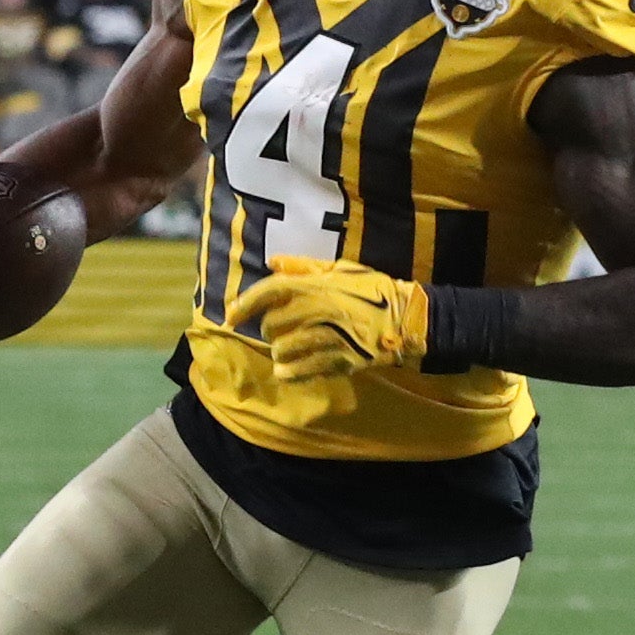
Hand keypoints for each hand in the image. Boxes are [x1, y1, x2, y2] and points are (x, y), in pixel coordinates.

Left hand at [226, 255, 431, 382]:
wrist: (406, 319)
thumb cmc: (373, 291)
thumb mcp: (341, 269)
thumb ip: (304, 266)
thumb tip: (271, 262)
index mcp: (315, 286)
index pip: (268, 292)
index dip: (244, 304)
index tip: (229, 315)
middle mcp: (316, 311)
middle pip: (271, 324)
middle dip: (270, 328)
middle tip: (279, 329)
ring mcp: (327, 338)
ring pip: (283, 349)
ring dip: (280, 351)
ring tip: (287, 349)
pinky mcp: (338, 360)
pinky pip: (302, 370)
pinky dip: (290, 372)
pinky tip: (285, 371)